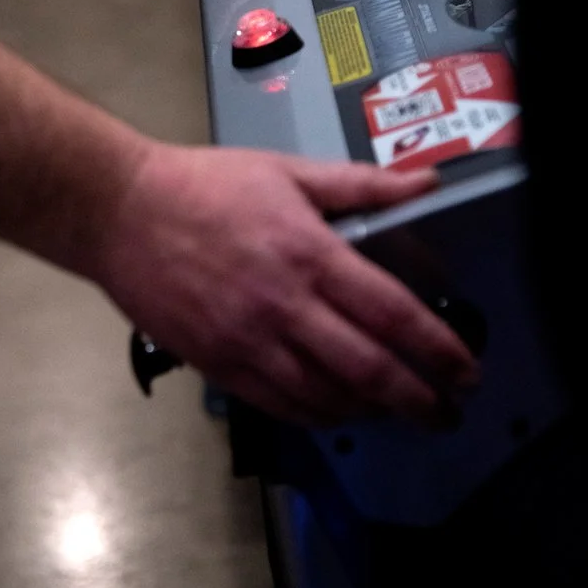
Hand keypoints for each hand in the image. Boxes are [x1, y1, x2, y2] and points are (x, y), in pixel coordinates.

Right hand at [95, 145, 479, 426]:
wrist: (121, 213)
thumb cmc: (204, 186)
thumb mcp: (286, 170)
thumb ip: (359, 184)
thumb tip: (424, 183)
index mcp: (309, 253)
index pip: (392, 314)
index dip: (439, 349)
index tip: (466, 369)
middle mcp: (284, 306)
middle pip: (369, 370)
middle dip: (419, 400)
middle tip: (448, 412)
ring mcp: (248, 343)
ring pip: (327, 398)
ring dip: (373, 413)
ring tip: (399, 413)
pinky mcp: (218, 365)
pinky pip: (280, 406)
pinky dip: (319, 417)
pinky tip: (338, 413)